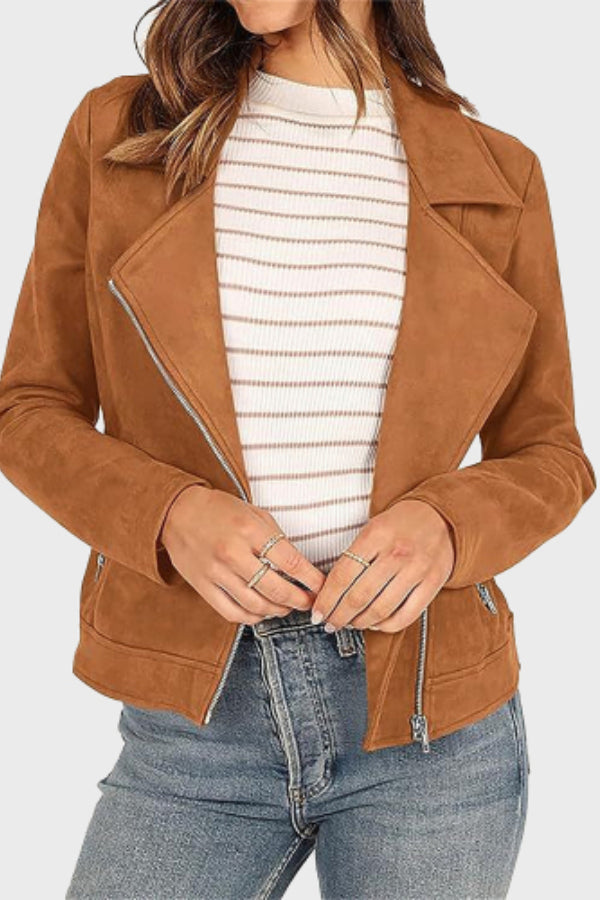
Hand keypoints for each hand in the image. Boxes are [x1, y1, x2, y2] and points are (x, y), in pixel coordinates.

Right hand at [160, 486, 324, 623]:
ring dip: (278, 611)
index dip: (312, 580)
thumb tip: (302, 569)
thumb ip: (277, 540)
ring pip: (256, 605)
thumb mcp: (255, 514)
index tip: (323, 587)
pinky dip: (252, 617)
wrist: (177, 511)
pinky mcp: (202, 587)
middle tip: (310, 603)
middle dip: (300, 600)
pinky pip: (233, 612)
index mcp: (250, 530)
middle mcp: (233, 553)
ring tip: (287, 607)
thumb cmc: (221, 510)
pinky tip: (262, 612)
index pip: (291, 562)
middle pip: (277, 589)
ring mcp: (216, 573)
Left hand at [310, 499, 454, 632]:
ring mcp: (417, 569)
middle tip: (330, 624)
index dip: (326, 599)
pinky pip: (405, 616)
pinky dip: (386, 626)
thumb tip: (330, 591)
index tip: (317, 613)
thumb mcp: (372, 529)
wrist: (441, 516)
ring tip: (350, 624)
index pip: (342, 575)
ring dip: (360, 623)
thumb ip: (354, 556)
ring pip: (380, 609)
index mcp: (376, 535)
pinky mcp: (433, 583)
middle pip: (359, 596)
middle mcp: (396, 553)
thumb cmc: (400, 524)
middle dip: (339, 616)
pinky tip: (375, 623)